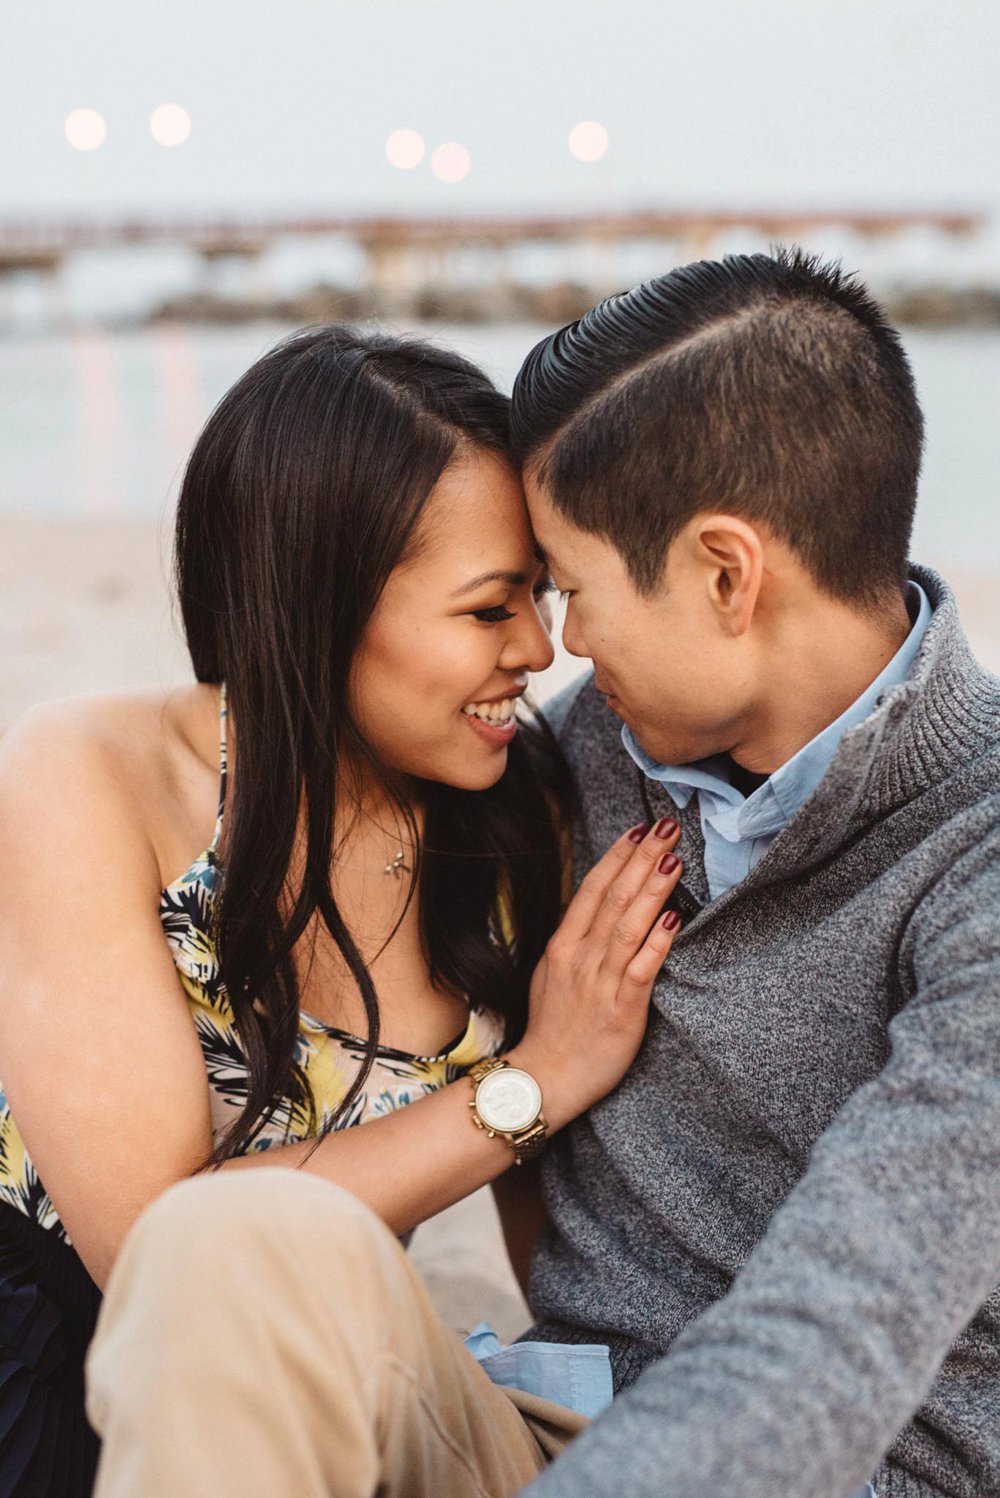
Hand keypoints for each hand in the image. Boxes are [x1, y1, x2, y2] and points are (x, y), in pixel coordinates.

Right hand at [509, 819, 682, 1129]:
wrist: (545, 1079)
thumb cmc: (552, 1030)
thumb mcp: (551, 975)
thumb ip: (573, 943)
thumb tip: (594, 915)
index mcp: (563, 945)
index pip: (593, 889)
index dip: (617, 857)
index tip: (639, 830)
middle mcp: (580, 956)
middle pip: (614, 896)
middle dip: (642, 858)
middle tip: (666, 827)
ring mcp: (600, 980)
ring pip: (629, 923)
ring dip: (653, 887)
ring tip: (674, 857)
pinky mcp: (622, 1006)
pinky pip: (643, 966)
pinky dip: (659, 939)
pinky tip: (675, 915)